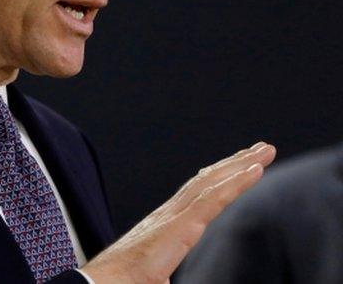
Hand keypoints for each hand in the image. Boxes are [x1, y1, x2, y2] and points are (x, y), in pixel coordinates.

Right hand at [80, 142, 276, 283]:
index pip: (196, 195)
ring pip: (210, 183)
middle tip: (259, 148)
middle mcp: (167, 215)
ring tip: (263, 151)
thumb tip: (169, 282)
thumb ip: (166, 275)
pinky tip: (255, 170)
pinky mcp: (178, 227)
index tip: (241, 165)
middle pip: (205, 182)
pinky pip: (212, 200)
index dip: (219, 178)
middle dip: (233, 164)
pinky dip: (235, 183)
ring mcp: (171, 218)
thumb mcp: (155, 279)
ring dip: (239, 165)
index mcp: (164, 227)